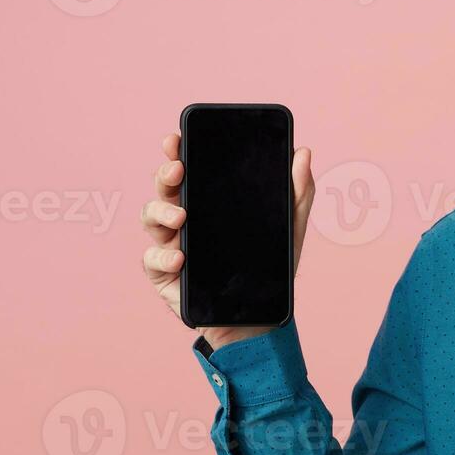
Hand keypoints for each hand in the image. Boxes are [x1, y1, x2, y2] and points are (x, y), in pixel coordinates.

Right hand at [140, 130, 315, 349]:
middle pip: (165, 189)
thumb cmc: (268, 266)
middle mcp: (185, 219)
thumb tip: (303, 152)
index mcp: (208, 202)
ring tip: (181, 217)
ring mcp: (171, 245)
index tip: (177, 138)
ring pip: (151, 218)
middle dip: (165, 175)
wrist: (259, 315)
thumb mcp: (289, 228)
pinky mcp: (165, 275)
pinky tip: (180, 257)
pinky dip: (164, 256)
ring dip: (161, 212)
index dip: (177, 152)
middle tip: (178, 170)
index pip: (188, 171)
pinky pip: (153, 260)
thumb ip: (297, 192)